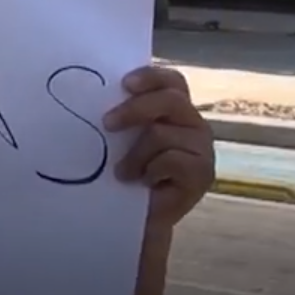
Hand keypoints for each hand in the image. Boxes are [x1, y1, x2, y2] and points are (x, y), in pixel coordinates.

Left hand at [106, 66, 215, 228]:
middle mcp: (193, 123)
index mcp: (174, 109)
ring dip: (135, 154)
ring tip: (124, 172)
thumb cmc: (125, 172)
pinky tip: (145, 182)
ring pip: (162, 133)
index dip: (152, 76)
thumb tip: (91, 93)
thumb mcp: (120, 139)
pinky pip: (172, 159)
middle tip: (107, 123)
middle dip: (135, 109)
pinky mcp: (203, 173)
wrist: (136, 217)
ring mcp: (202, 148)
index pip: (172, 81)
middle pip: (171, 100)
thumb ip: (120, 115)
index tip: (124, 83)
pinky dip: (151, 170)